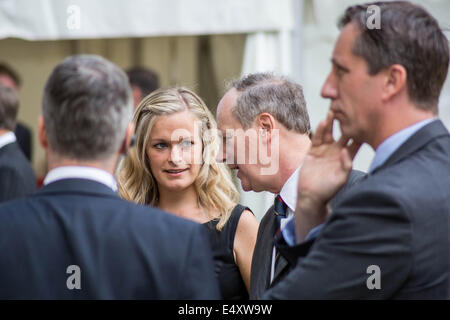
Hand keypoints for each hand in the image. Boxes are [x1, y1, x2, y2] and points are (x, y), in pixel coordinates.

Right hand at [295, 111, 360, 241]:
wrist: (310, 195)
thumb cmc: (328, 190)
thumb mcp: (341, 179)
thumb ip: (346, 166)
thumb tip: (346, 151)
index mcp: (347, 157)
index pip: (357, 141)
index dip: (361, 131)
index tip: (366, 120)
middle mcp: (337, 150)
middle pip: (343, 132)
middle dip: (346, 121)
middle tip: (350, 107)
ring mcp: (325, 149)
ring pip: (330, 132)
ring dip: (332, 122)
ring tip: (335, 109)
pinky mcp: (313, 150)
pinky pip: (317, 137)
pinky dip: (320, 129)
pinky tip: (323, 121)